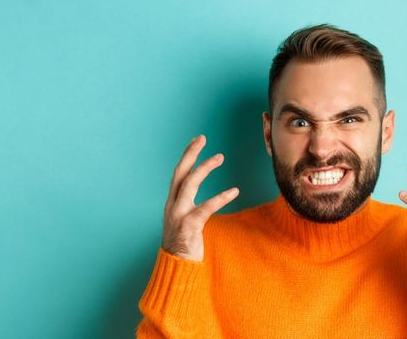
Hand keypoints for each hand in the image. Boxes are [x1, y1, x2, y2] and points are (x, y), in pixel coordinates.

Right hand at [162, 134, 239, 260]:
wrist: (176, 268)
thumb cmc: (184, 245)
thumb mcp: (184, 221)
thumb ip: (188, 207)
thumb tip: (196, 199)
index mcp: (172, 203)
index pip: (178, 174)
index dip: (187, 156)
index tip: (197, 141)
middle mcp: (172, 206)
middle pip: (180, 173)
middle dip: (190, 154)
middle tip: (202, 138)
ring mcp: (178, 215)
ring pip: (189, 184)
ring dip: (204, 168)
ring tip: (220, 157)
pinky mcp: (188, 227)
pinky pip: (205, 208)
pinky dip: (219, 198)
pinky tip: (233, 190)